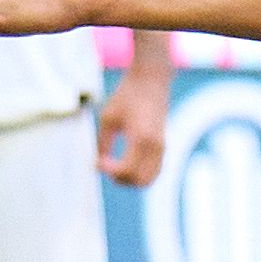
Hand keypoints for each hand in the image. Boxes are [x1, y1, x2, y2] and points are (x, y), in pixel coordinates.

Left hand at [98, 61, 167, 186]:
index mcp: (141, 137)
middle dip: (120, 179)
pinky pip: (153, 171)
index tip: (97, 162)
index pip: (126, 169)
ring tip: (114, 166)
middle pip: (139, 180)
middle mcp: (155, 146)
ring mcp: (162, 148)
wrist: (150, 81)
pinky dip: (139, 174)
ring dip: (130, 179)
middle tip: (105, 166)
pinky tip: (124, 163)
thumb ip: (103, 143)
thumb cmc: (127, 96)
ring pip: (148, 179)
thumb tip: (98, 162)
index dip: (109, 171)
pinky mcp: (163, 147)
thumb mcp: (108, 117)